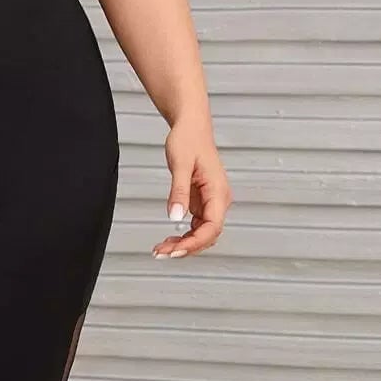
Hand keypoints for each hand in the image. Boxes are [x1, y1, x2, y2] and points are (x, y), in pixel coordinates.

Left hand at [153, 117, 231, 258]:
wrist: (191, 127)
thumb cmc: (189, 140)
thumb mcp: (180, 164)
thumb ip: (178, 192)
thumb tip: (175, 216)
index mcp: (218, 192)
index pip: (212, 227)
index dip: (195, 243)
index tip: (175, 251)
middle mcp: (218, 200)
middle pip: (207, 235)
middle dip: (186, 248)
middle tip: (161, 253)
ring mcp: (211, 203)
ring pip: (202, 234)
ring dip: (183, 245)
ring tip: (161, 249)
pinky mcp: (202, 202)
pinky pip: (196, 227)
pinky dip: (183, 236)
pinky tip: (168, 240)